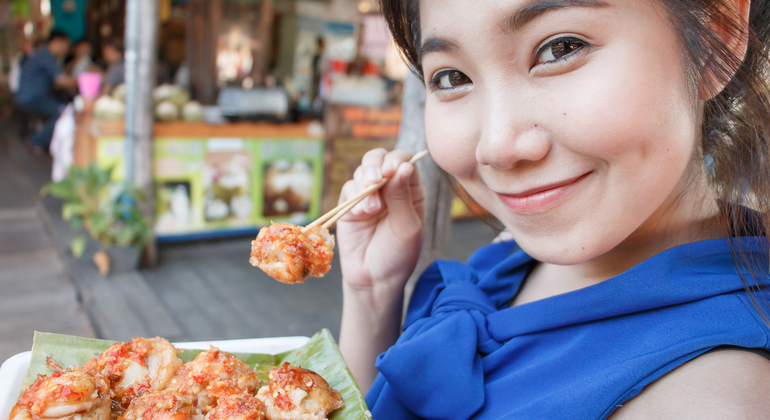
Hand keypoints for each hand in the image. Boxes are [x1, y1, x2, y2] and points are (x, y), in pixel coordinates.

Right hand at [336, 149, 426, 298]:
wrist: (374, 279)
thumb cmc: (398, 254)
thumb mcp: (407, 226)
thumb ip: (402, 196)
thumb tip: (404, 166)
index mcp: (411, 190)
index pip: (404, 160)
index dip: (397, 160)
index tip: (391, 171)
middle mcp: (390, 188)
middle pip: (380, 158)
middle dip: (375, 165)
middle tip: (375, 181)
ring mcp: (369, 194)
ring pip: (362, 170)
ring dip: (364, 184)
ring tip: (371, 210)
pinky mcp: (349, 205)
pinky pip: (348, 188)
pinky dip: (353, 196)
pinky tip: (361, 214)